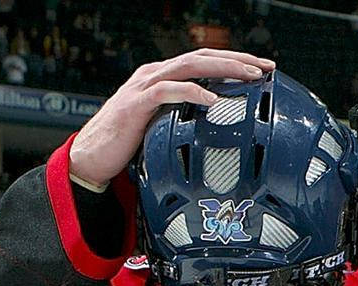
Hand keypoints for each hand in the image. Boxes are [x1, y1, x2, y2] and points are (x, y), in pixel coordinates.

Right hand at [69, 49, 275, 186]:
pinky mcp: (136, 104)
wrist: (91, 158)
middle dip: (237, 58)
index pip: (204, 61)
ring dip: (223, 69)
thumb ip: (186, 119)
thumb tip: (219, 127)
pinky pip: (168, 91)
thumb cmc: (128, 144)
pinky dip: (192, 92)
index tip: (261, 68)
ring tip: (248, 76)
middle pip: (202, 56)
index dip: (233, 61)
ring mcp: (144, 86)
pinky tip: (212, 99)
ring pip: (189, 66)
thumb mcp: (164, 126)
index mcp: (163, 78)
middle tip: (266, 66)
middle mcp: (155, 75)